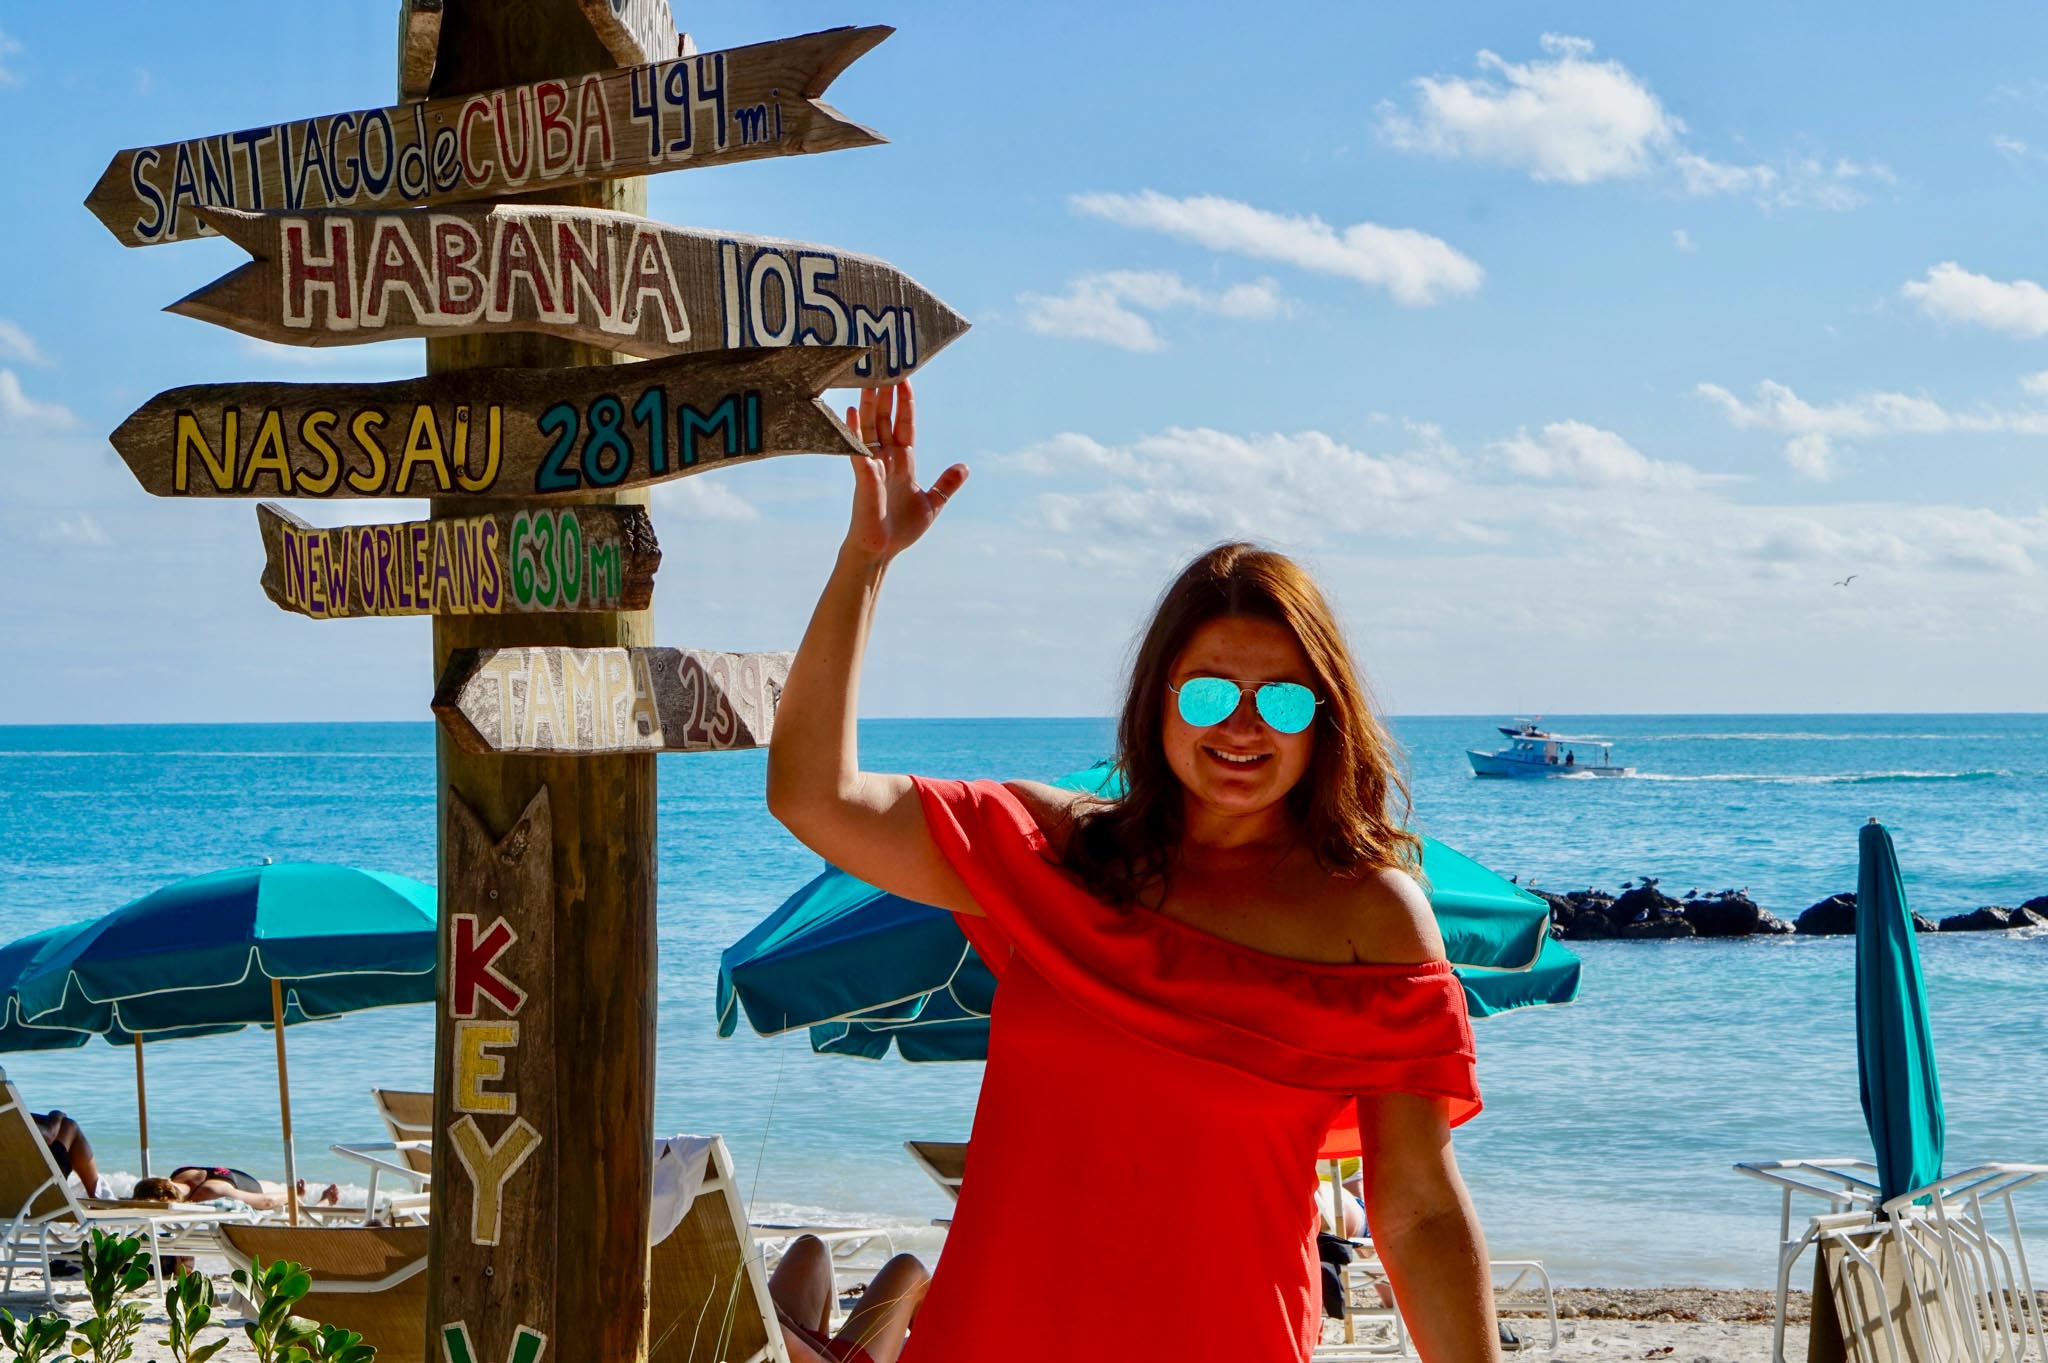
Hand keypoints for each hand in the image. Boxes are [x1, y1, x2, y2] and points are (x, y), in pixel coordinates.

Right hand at [843, 382, 967, 563]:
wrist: (882, 550)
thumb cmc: (902, 529)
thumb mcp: (933, 503)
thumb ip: (947, 484)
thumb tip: (965, 466)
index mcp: (904, 461)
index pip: (905, 424)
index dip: (905, 403)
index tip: (906, 379)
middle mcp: (886, 458)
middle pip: (885, 419)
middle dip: (885, 394)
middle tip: (885, 366)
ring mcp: (873, 464)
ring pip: (870, 427)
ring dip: (869, 403)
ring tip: (867, 379)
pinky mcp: (862, 476)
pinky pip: (856, 448)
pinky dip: (853, 429)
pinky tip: (849, 410)